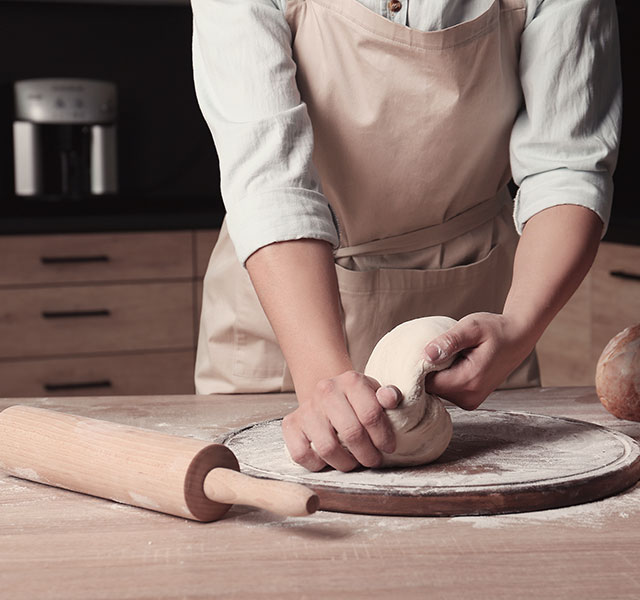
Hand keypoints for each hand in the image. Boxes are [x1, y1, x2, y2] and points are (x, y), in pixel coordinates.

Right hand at [282, 371, 400, 471]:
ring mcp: (307, 408)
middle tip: (373, 460)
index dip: (383, 437)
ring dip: (345, 463)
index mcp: (351, 381)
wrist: (327, 395)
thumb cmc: (356, 400)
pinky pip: (301, 454)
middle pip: (351, 433)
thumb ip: (388, 396)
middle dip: (367, 455)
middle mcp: (326, 390)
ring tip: (353, 462)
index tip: (388, 448)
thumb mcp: (375, 394)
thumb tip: (390, 399)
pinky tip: (328, 461)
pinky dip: (317, 464)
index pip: (371, 414)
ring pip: (327, 448)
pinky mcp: (291, 424)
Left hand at [423, 313, 535, 409]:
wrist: (517, 338)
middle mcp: (469, 397)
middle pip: (431, 389)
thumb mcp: (471, 327)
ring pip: (438, 391)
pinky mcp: (470, 400)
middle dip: (428, 371)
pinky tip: (451, 363)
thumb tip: (427, 354)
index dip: (420, 367)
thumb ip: (449, 341)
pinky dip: (445, 378)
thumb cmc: (495, 330)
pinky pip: (447, 391)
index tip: (422, 351)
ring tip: (447, 355)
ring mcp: (470, 401)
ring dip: (437, 374)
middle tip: (437, 350)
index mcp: (468, 381)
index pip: (428, 383)